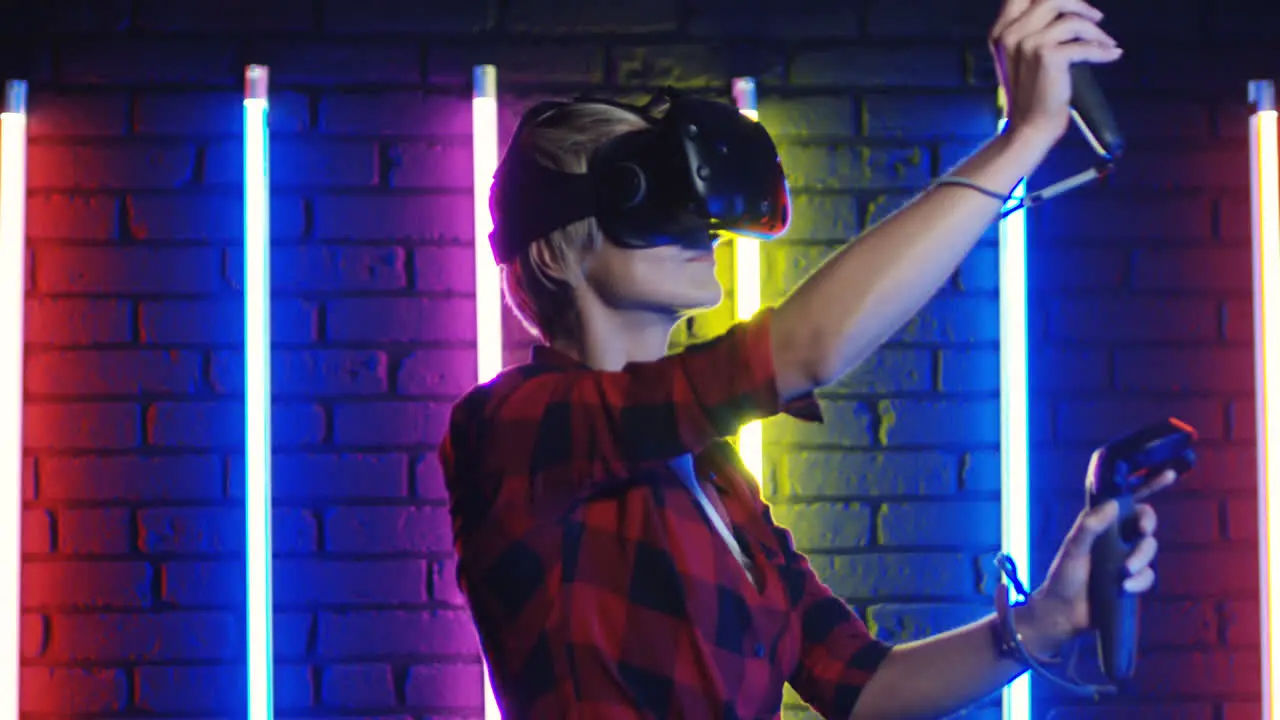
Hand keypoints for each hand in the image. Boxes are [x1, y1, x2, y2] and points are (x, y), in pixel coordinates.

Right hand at [989, 0, 1123, 143]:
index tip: (1074, 3)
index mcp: (1001, 31)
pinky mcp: (1047, 56)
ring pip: (1071, 19)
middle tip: (1096, 17)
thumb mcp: (1023, 55)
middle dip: (1079, 4)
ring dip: (1095, 30)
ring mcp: (1026, 44)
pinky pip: (1084, 43)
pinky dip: (1102, 50)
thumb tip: (1068, 5)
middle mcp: (1010, 34)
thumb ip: (1035, 27)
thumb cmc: (1032, 92)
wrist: (1030, 126)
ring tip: (1105, 42)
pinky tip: (1110, 55)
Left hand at [1015, 468, 1178, 656]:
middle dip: (1148, 524)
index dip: (1149, 485)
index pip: (1127, 500)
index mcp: (1101, 524)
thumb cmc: (1064, 576)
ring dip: (1141, 558)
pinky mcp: (1133, 580)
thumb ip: (1090, 524)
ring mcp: (1126, 559)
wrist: (1064, 613)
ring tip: (1124, 572)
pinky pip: (1149, 576)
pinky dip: (1140, 581)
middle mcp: (1116, 538)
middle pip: (1145, 522)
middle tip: (1142, 532)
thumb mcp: (1074, 547)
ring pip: (1150, 549)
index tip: (1169, 474)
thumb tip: (1113, 504)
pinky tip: (1126, 587)